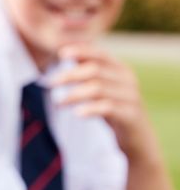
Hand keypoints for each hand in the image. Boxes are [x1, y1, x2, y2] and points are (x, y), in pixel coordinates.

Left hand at [50, 43, 152, 157]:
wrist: (138, 138)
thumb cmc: (114, 108)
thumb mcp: (101, 88)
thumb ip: (87, 72)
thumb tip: (64, 52)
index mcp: (121, 69)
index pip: (100, 54)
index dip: (81, 51)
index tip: (61, 53)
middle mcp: (128, 79)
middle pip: (95, 70)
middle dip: (69, 75)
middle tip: (50, 83)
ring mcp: (131, 96)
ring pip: (98, 89)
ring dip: (74, 95)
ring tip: (58, 103)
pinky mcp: (131, 114)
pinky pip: (108, 107)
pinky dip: (90, 109)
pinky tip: (77, 113)